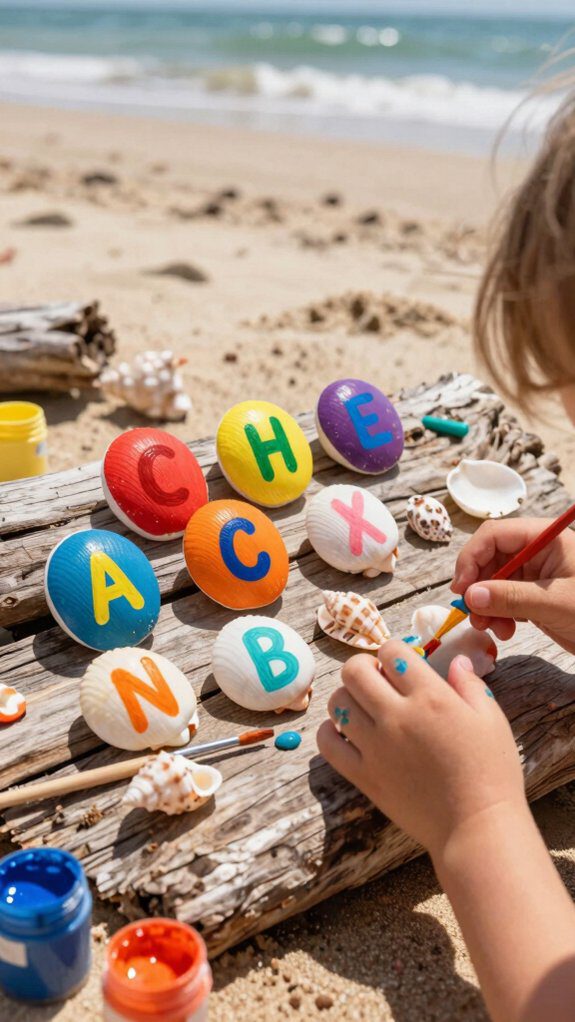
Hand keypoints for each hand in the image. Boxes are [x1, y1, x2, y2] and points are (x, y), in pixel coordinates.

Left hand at [316, 641, 524, 856]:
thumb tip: (457, 661)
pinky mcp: (363, 776)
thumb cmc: (492, 772)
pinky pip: (327, 744)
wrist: (477, 827)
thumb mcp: (491, 720)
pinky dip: (328, 733)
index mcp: (430, 697)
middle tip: (376, 679)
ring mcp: (375, 746)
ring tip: (363, 707)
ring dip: (346, 697)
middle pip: (354, 670)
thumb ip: (470, 685)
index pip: (392, 651)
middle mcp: (397, 716)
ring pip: (337, 702)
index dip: (394, 651)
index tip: (400, 665)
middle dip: (363, 666)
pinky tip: (345, 734)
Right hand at [452, 518, 574, 653]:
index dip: (472, 557)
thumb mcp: (555, 602)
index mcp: (545, 539)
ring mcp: (534, 575)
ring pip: (492, 581)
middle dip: (477, 586)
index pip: (495, 535)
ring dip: (485, 605)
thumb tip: (471, 595)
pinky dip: (497, 615)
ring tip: (490, 628)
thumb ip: (512, 597)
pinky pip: (502, 599)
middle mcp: (536, 552)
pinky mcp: (533, 596)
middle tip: (471, 613)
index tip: (461, 587)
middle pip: (489, 558)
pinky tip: (505, 630)